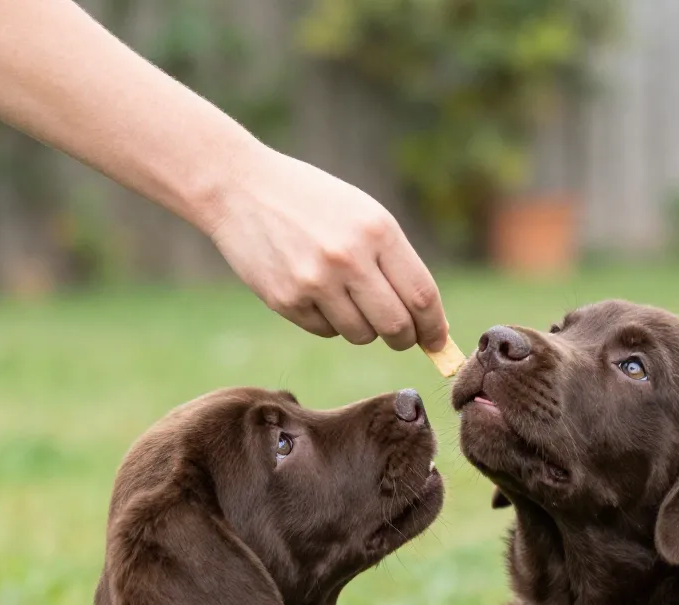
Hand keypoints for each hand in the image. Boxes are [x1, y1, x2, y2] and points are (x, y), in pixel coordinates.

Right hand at [206, 144, 446, 350]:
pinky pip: (326, 332)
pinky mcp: (286, 300)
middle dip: (405, 338)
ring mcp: (315, 281)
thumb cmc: (313, 202)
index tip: (438, 341)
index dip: (435, 327)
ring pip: (361, 335)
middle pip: (396, 326)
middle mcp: (349, 257)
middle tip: (402, 336)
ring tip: (348, 297)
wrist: (240, 188)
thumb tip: (426, 319)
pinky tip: (315, 291)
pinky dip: (330, 321)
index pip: (422, 296)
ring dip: (364, 328)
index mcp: (377, 230)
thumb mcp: (363, 214)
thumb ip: (395, 261)